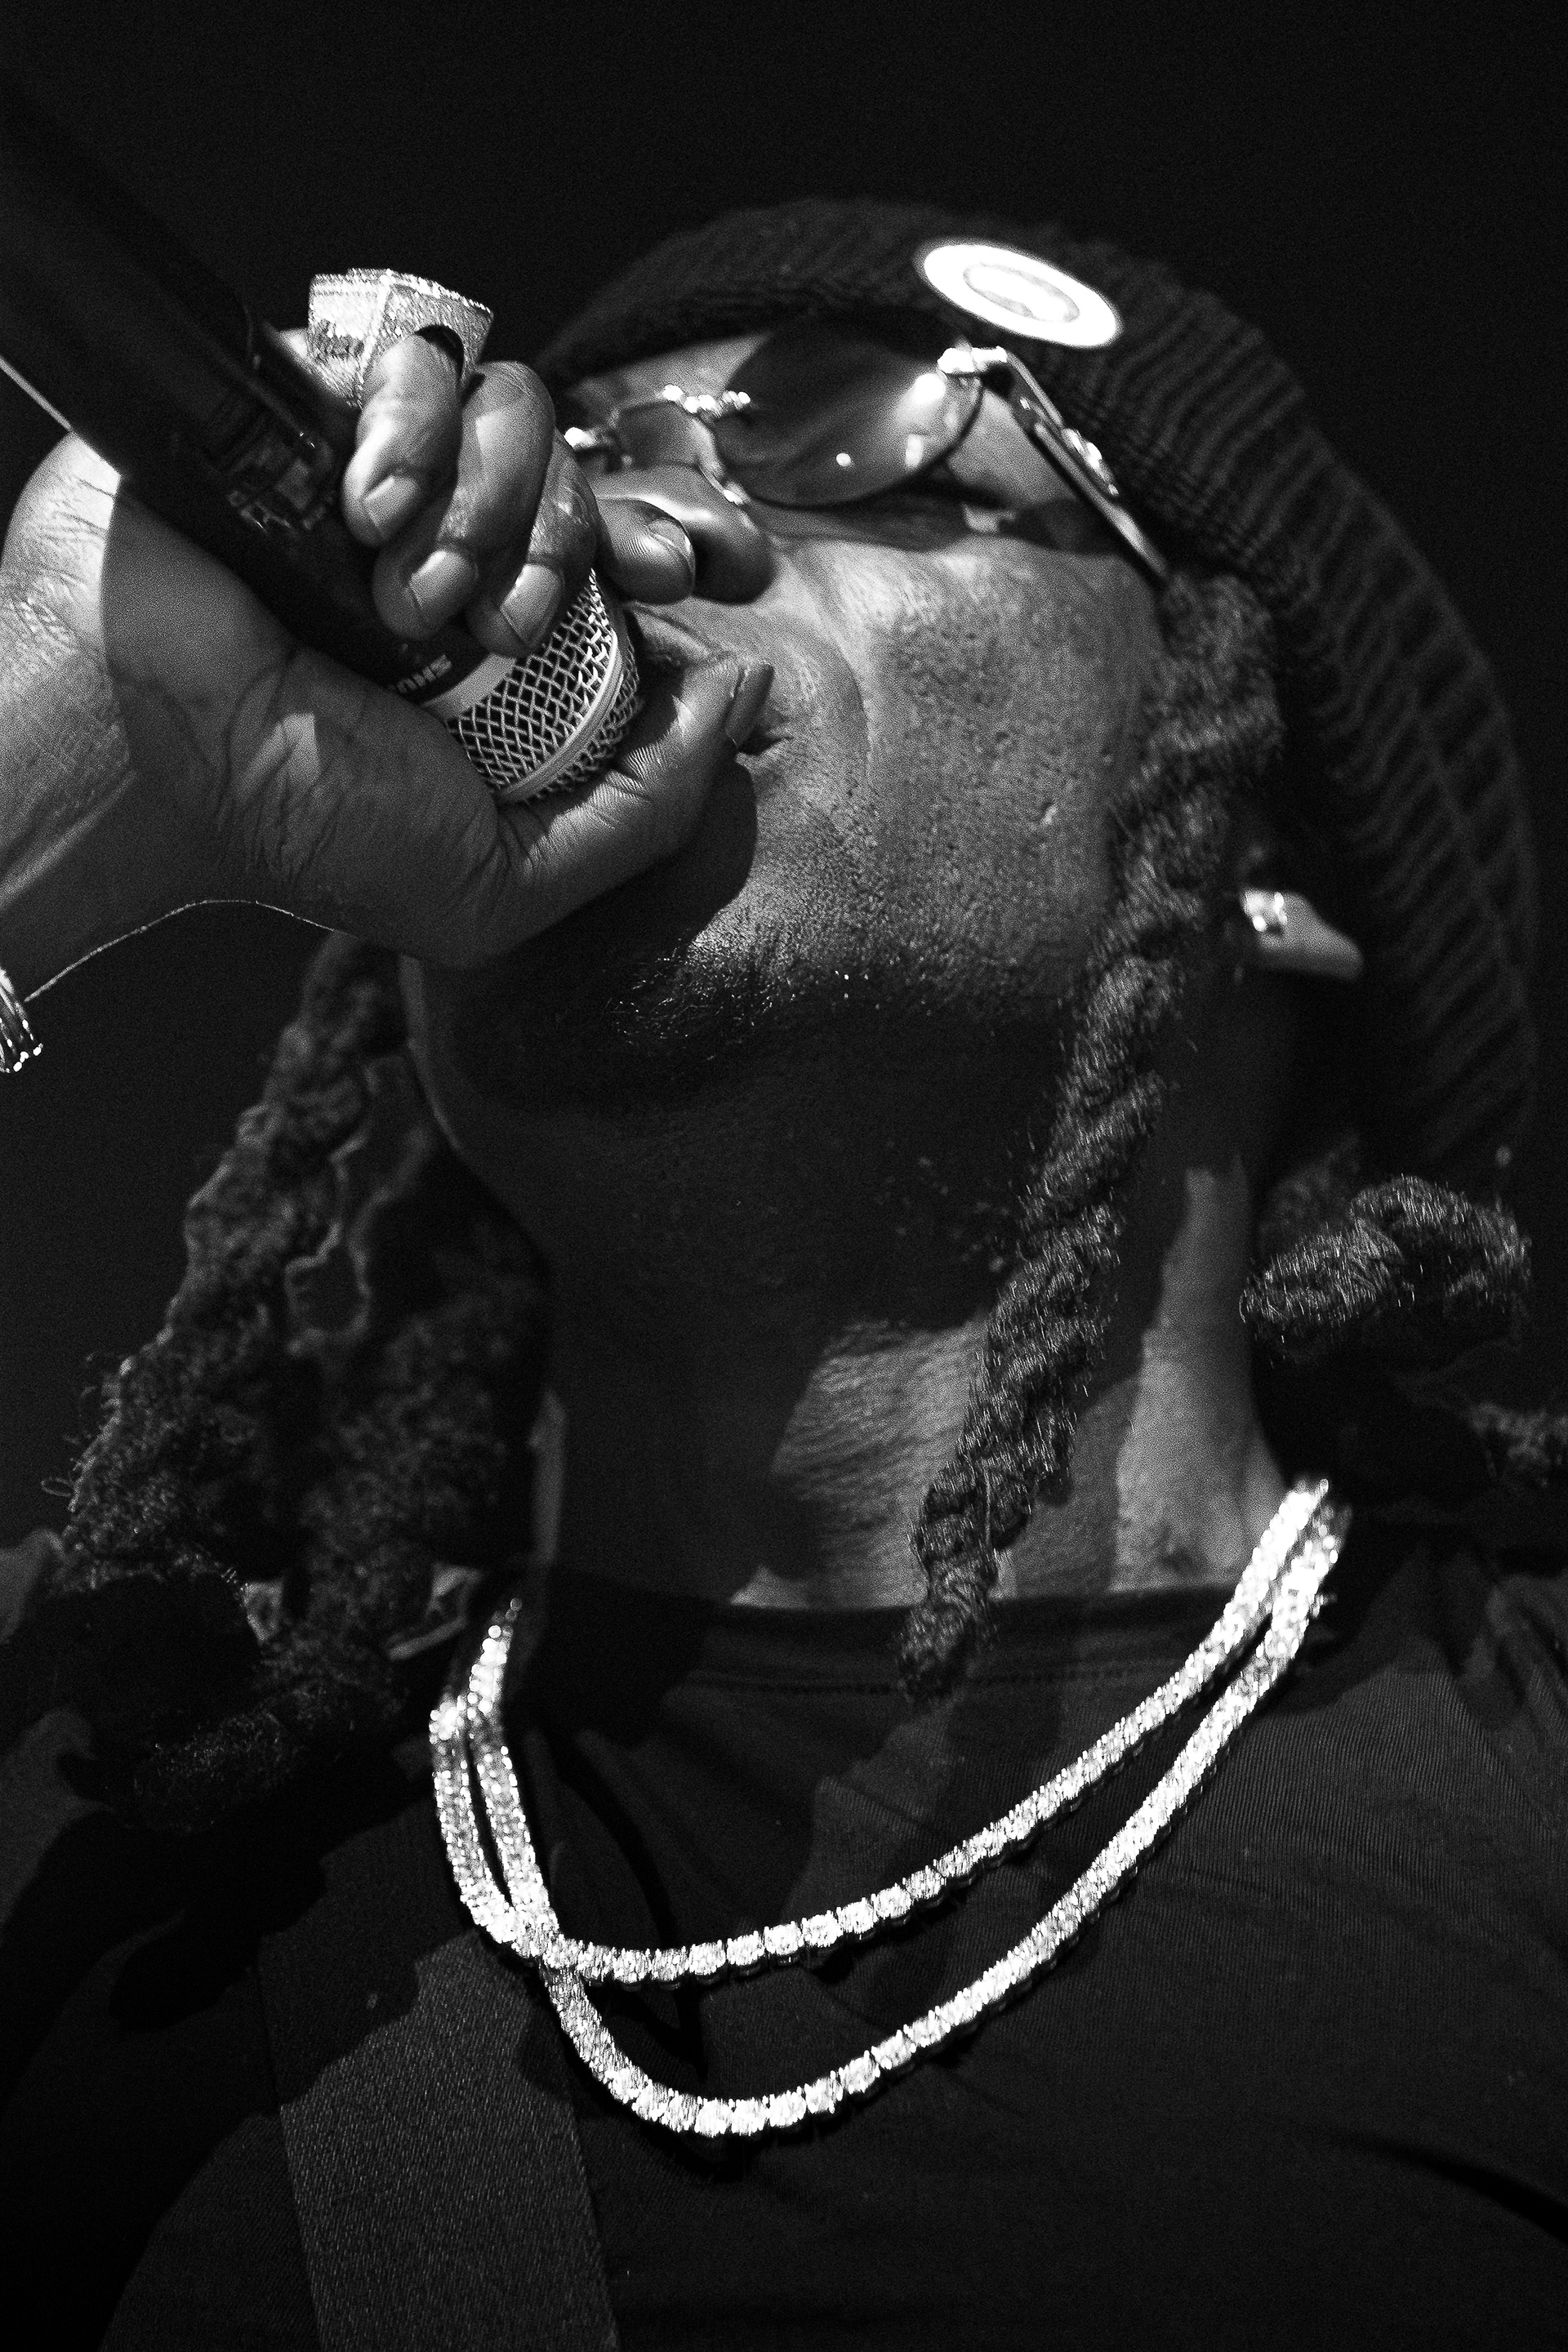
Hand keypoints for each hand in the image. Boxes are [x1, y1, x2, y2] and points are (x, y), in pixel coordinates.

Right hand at [0, 334, 769, 996]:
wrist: (153, 765)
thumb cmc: (310, 830)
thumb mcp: (506, 879)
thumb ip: (647, 806)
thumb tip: (744, 691)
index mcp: (513, 651)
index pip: (630, 557)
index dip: (676, 544)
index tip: (692, 574)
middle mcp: (458, 552)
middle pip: (584, 474)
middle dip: (565, 545)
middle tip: (497, 626)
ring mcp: (384, 476)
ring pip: (515, 406)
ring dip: (486, 501)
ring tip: (411, 592)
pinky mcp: (312, 406)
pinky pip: (415, 354)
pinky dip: (410, 427)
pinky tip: (364, 513)